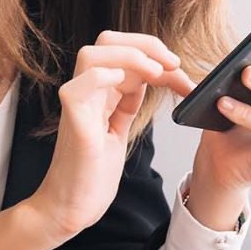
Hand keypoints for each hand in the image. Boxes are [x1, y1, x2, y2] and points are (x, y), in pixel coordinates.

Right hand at [32, 30, 195, 238]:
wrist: (70, 208)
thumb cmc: (91, 174)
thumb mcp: (118, 130)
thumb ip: (126, 103)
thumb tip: (149, 79)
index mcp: (98, 93)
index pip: (122, 50)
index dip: (154, 53)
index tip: (179, 69)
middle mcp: (86, 94)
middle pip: (106, 41)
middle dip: (144, 44)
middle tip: (171, 64)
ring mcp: (78, 107)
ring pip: (91, 55)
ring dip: (129, 56)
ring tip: (155, 73)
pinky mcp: (74, 125)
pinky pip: (77, 88)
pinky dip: (100, 77)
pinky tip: (124, 83)